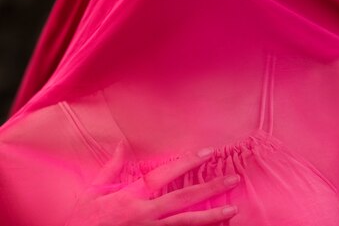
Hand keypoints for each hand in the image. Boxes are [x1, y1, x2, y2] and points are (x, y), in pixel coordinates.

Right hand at [64, 141, 240, 225]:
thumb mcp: (92, 193)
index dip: (187, 162)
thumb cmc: (80, 221)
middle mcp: (143, 214)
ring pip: (186, 224)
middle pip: (184, 200)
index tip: (208, 152)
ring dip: (211, 218)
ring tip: (234, 211)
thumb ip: (111, 169)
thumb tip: (122, 145)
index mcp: (130, 197)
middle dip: (210, 189)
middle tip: (233, 180)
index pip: (165, 174)